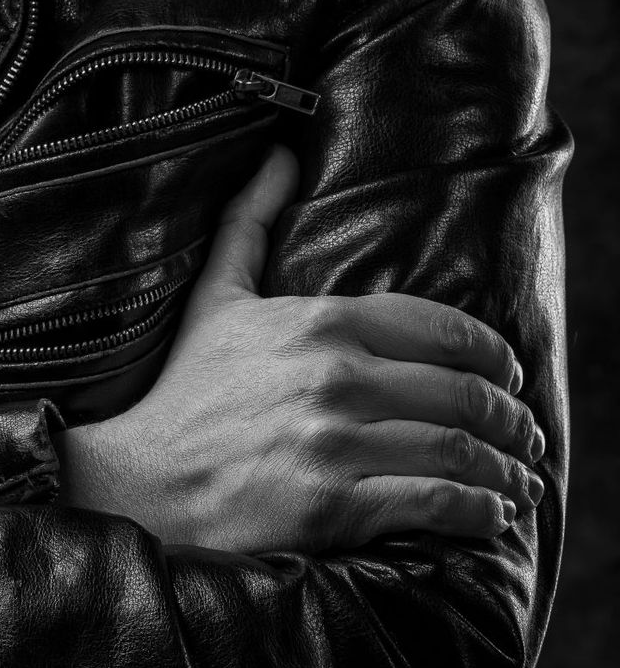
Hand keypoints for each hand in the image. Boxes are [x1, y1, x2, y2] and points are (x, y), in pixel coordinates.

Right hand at [59, 147, 545, 553]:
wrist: (141, 482)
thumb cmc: (186, 390)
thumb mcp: (216, 295)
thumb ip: (251, 220)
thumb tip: (279, 154)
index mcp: (321, 323)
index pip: (442, 329)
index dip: (492, 355)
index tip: (510, 376)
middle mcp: (335, 377)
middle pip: (462, 393)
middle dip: (510, 416)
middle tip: (525, 434)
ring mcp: (335, 443)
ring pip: (457, 448)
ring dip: (506, 466)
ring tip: (519, 478)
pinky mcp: (333, 506)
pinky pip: (433, 501)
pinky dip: (478, 508)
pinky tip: (492, 513)